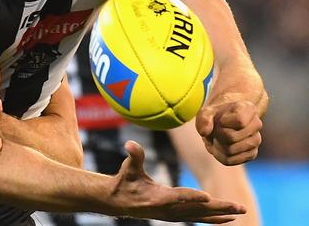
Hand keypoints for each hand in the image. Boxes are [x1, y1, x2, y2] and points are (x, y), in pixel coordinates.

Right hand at [111, 141, 245, 223]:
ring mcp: (174, 215)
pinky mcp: (176, 215)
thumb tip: (130, 143)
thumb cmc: (124, 182)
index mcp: (158, 198)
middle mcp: (169, 210)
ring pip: (202, 215)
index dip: (192, 196)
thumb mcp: (128, 168)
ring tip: (240, 211)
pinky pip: (199, 218)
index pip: (178, 197)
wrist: (119, 202)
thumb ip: (134, 156)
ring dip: (222, 213)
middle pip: (198, 209)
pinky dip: (214, 218)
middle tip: (239, 207)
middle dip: (219, 208)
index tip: (208, 196)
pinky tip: (228, 218)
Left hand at [196, 100, 262, 164]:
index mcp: (249, 108)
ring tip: (217, 138)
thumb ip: (203, 118)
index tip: (219, 120)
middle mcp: (256, 124)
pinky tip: (220, 147)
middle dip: (217, 135)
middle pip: (232, 137)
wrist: (221, 123)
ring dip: (217, 146)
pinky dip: (220, 155)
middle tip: (215, 130)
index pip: (240, 121)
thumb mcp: (206, 112)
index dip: (223, 122)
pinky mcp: (252, 154)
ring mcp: (256, 140)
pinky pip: (231, 160)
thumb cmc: (215, 116)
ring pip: (230, 150)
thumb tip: (204, 132)